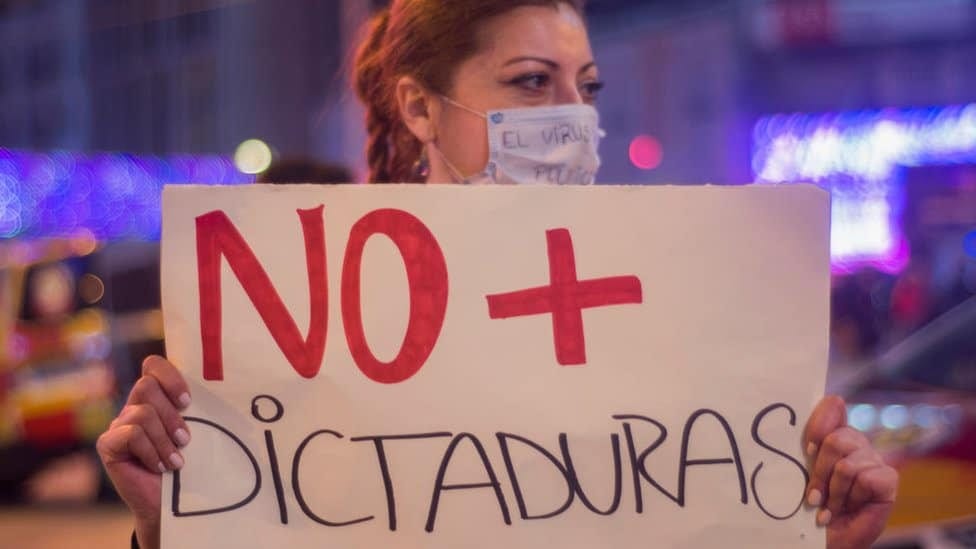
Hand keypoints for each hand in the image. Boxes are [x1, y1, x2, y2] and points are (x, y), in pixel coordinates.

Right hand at [96, 355, 190, 548]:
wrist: (171, 504)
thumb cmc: (189, 465)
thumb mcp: (197, 432)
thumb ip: (197, 410)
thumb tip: (222, 387)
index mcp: (156, 398)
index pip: (153, 366)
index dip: (169, 376)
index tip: (188, 401)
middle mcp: (134, 406)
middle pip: (146, 386)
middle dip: (171, 414)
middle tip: (186, 439)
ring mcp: (119, 424)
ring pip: (142, 413)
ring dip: (164, 439)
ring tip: (176, 461)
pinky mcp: (108, 444)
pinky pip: (131, 434)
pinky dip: (151, 451)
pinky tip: (160, 467)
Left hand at [804, 396, 897, 548]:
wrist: (819, 538)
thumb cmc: (809, 504)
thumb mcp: (802, 467)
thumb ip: (814, 435)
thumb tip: (836, 398)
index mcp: (833, 433)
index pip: (832, 407)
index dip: (818, 425)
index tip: (807, 449)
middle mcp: (856, 443)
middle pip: (836, 439)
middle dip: (820, 472)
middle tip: (813, 496)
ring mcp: (873, 460)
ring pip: (848, 464)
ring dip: (833, 492)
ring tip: (829, 507)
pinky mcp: (888, 479)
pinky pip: (867, 478)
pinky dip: (852, 498)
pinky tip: (848, 509)